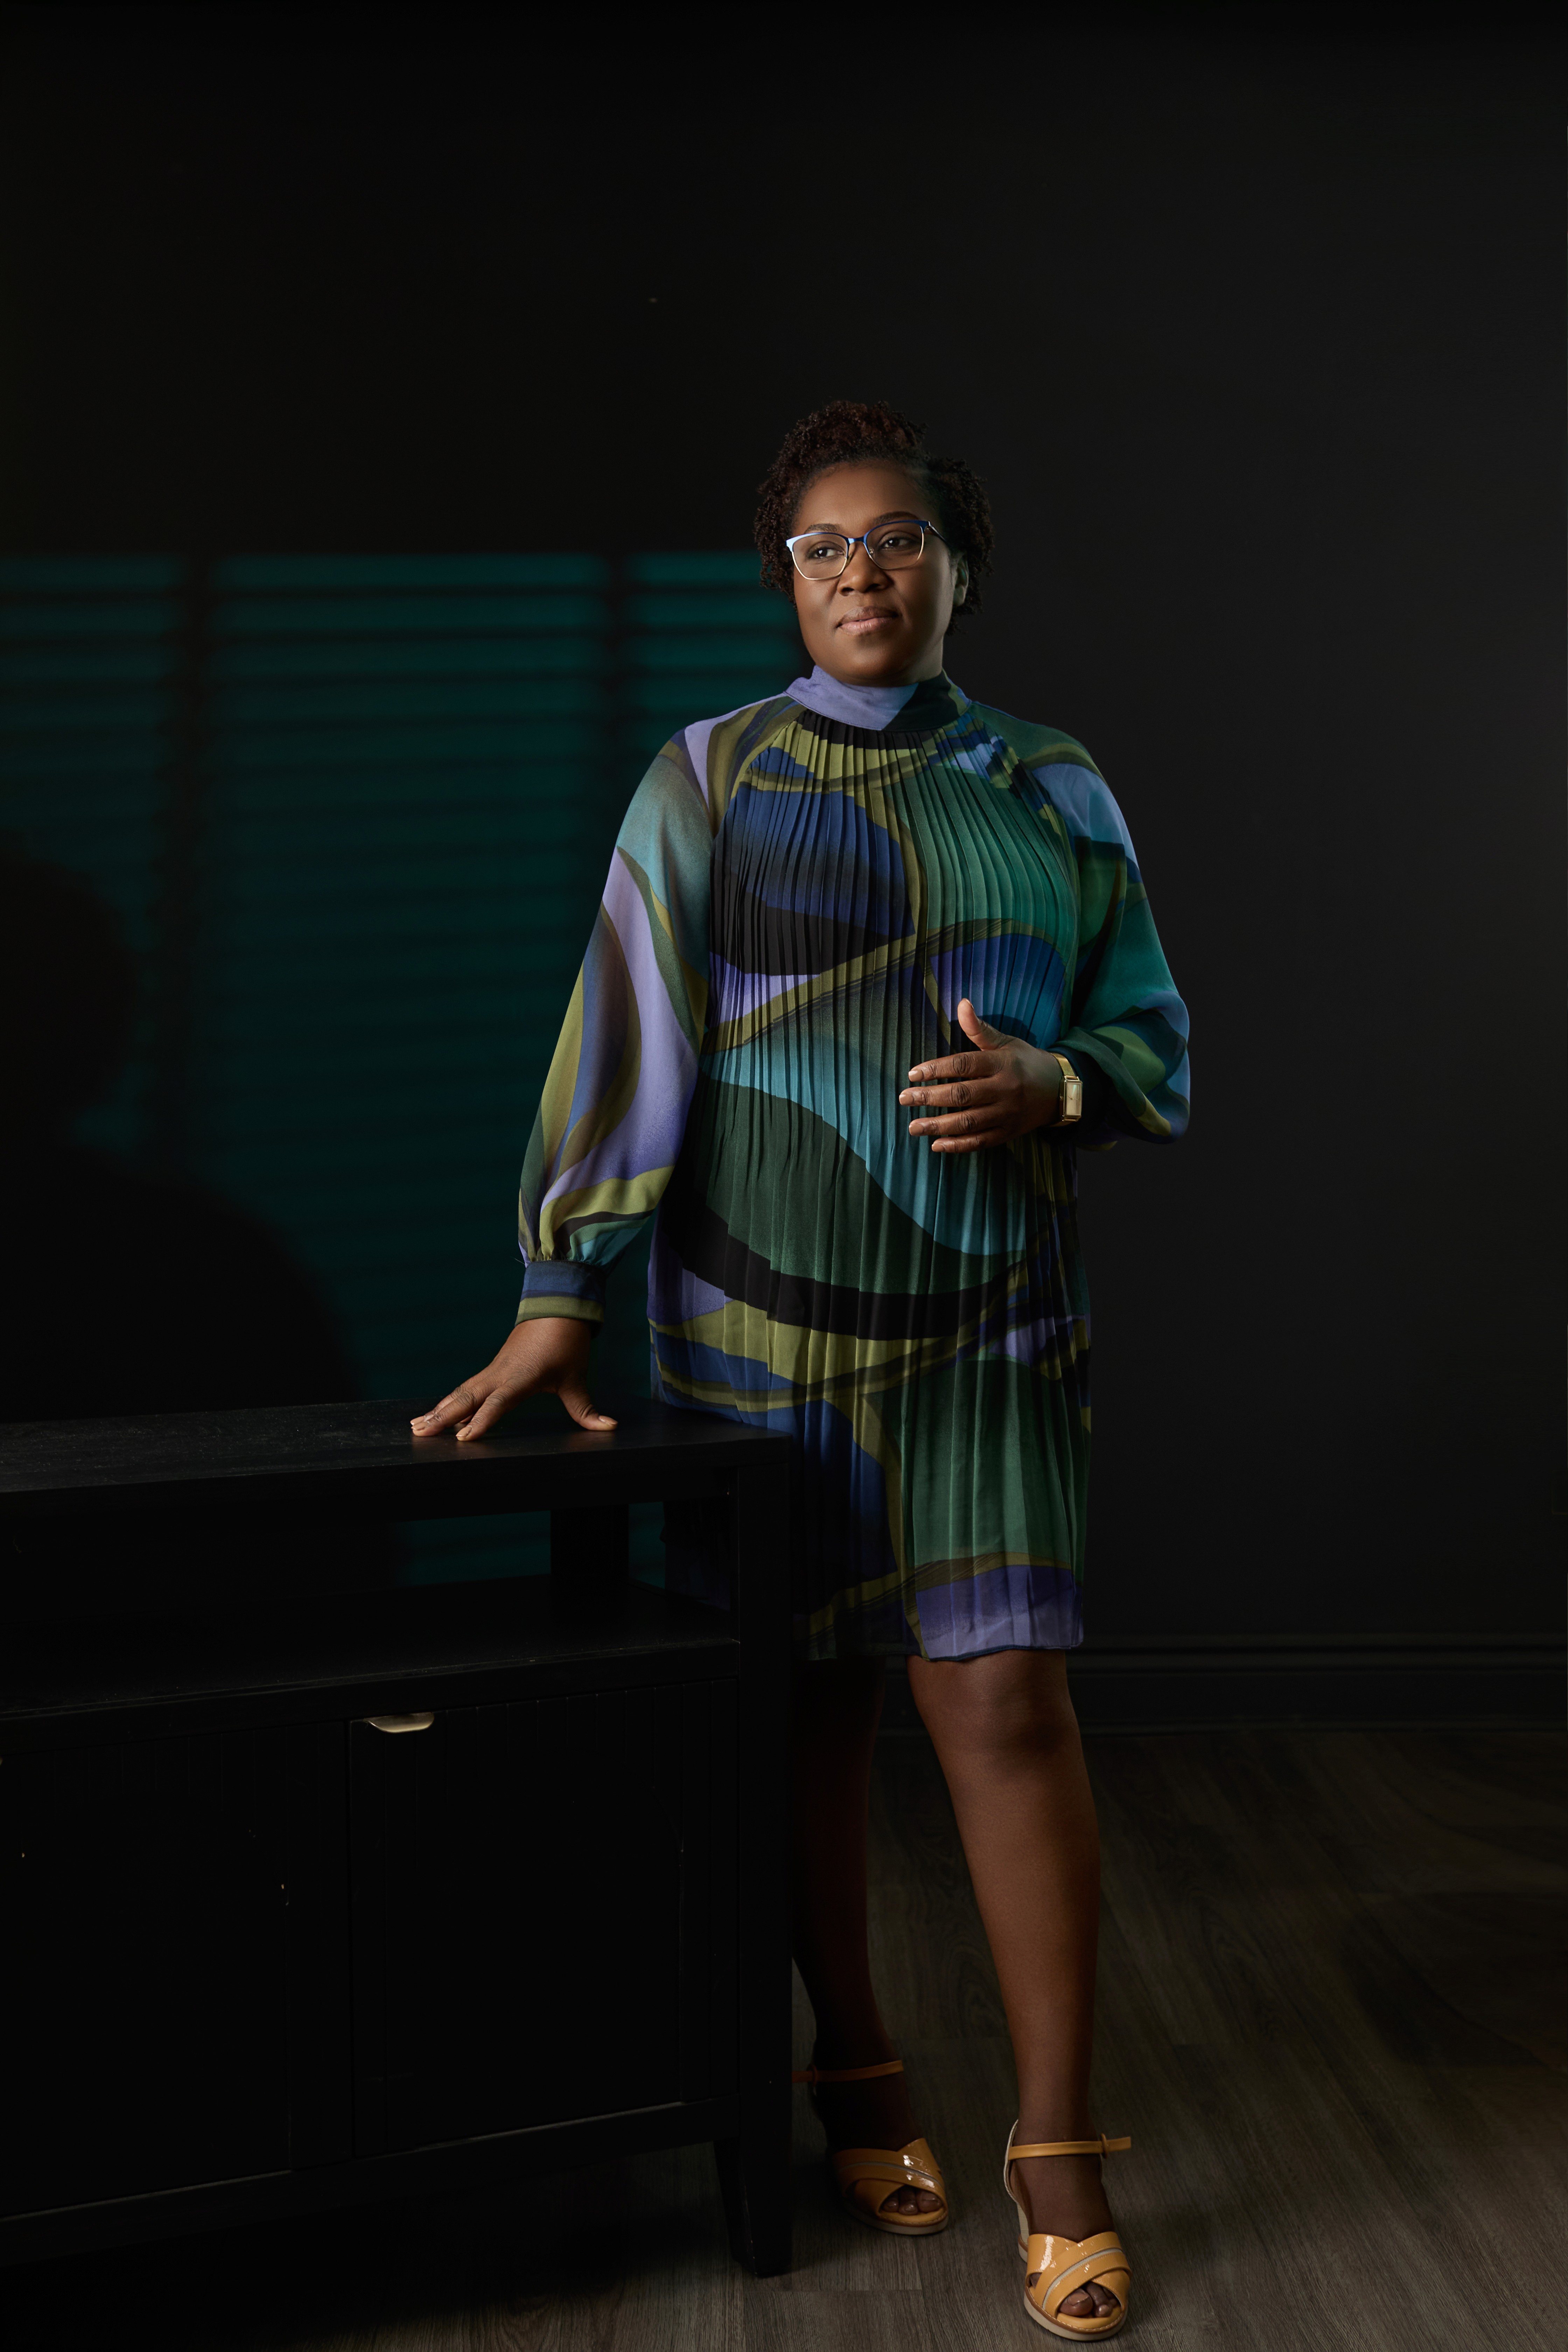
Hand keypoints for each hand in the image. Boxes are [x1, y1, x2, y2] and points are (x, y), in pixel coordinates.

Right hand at [409, 1316, 616, 1442]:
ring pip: (462, 1392)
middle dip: (443, 1416)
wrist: (557, 1306)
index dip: (482, 1421)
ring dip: (440, 1409)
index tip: (463, 1437)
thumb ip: (586, 1408)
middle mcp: (502, 1374)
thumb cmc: (566, 1341)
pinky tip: (437, 1413)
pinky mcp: (493, 1368)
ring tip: (417, 1427)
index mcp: (521, 1377)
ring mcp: (494, 1370)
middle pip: (467, 1398)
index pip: (498, 1403)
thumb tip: (609, 1427)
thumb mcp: (577, 1377)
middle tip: (420, 1433)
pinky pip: (467, 1387)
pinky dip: (450, 1401)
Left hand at [898, 998, 1063, 1154]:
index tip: (913, 1074)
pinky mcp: (1008, 1132)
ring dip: (938, 1126)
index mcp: (1001, 1064)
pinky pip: (980, 1142)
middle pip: (961, 1095)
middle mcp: (1004, 1089)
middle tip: (904, 1099)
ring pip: (968, 1122)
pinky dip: (958, 1146)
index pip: (963, 1065)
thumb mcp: (1006, 1042)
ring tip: (913, 1127)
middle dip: (929, 1098)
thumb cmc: (1025, 1062)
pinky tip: (937, 1145)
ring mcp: (1007, 1113)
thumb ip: (979, 1029)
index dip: (936, 1069)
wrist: (1060, 1089)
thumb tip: (961, 1003)